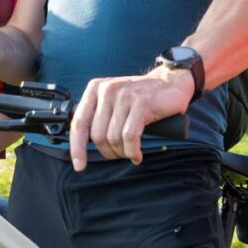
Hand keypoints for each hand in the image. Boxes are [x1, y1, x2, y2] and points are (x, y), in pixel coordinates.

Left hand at [69, 65, 193, 171]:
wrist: (170, 82)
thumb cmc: (139, 96)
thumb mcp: (113, 99)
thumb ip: (98, 115)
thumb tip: (84, 144)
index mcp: (95, 89)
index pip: (78, 122)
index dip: (77, 148)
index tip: (79, 166)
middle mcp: (107, 90)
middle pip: (97, 135)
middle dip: (108, 152)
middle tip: (119, 155)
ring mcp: (124, 96)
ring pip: (114, 138)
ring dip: (122, 153)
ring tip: (130, 153)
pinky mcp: (141, 104)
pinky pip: (130, 137)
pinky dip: (132, 151)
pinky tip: (137, 155)